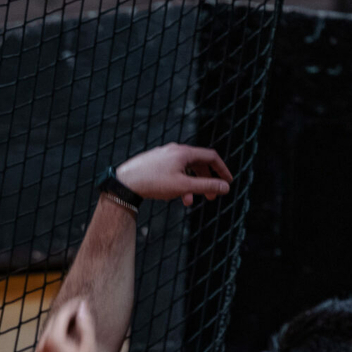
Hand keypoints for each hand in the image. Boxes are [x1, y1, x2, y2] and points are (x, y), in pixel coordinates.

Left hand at [37, 298, 100, 351]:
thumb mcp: (88, 350)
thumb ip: (85, 326)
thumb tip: (83, 309)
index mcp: (54, 340)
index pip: (63, 314)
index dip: (74, 306)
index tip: (83, 303)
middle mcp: (42, 345)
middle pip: (54, 322)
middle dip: (68, 315)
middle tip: (81, 311)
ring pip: (50, 333)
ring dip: (62, 326)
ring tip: (78, 325)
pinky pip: (48, 344)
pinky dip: (58, 338)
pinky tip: (70, 341)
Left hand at [115, 143, 232, 207]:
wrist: (124, 182)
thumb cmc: (154, 183)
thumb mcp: (184, 186)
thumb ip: (206, 186)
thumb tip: (225, 187)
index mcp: (184, 152)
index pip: (211, 157)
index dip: (222, 169)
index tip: (227, 182)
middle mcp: (175, 150)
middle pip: (198, 163)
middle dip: (206, 181)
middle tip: (210, 197)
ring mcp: (164, 155)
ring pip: (185, 169)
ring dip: (191, 185)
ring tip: (188, 202)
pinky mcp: (155, 161)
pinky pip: (173, 170)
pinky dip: (179, 182)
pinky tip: (173, 194)